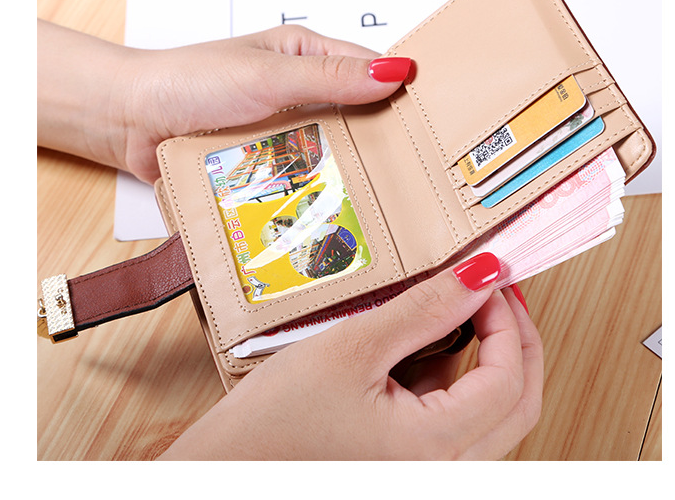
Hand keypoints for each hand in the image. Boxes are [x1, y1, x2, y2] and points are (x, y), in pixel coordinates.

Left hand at [37, 21, 409, 182]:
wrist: (131, 120)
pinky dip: (311, 191)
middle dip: (378, 144)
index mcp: (305, 55)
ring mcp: (283, 132)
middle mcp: (299, 94)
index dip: (401, 95)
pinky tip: (332, 210)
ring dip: (344, 172)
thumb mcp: (267, 75)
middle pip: (356, 120)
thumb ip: (328, 76)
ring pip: (330, 155)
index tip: (434, 125)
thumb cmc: (190, 81)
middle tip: (415, 175)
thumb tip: (395, 71)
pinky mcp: (265, 165)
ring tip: (383, 201)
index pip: (369, 72)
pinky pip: (299, 180)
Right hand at [158, 254, 542, 459]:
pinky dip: (448, 377)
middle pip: (516, 405)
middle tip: (495, 293)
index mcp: (433, 451)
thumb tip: (481, 275)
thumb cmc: (276, 421)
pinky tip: (416, 344)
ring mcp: (426, 470)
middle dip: (514, 341)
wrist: (229, 467)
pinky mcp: (408, 460)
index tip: (489, 278)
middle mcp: (441, 472)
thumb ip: (423, 310)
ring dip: (483, 358)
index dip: (507, 321)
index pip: (507, 380)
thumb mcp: (352, 348)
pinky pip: (452, 419)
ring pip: (488, 413)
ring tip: (452, 309)